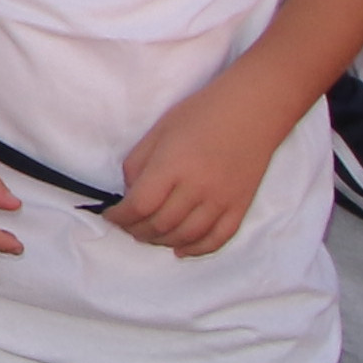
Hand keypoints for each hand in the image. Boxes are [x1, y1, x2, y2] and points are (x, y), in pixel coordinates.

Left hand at [109, 62, 289, 255]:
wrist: (252, 112)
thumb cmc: (200, 114)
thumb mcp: (159, 131)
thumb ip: (138, 163)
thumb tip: (131, 193)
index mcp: (171, 166)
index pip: (140, 205)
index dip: (120, 217)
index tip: (110, 216)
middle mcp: (197, 189)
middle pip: (161, 225)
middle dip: (137, 231)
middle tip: (127, 227)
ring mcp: (221, 201)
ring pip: (186, 236)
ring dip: (162, 242)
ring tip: (148, 237)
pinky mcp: (240, 208)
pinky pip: (218, 239)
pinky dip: (197, 250)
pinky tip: (181, 250)